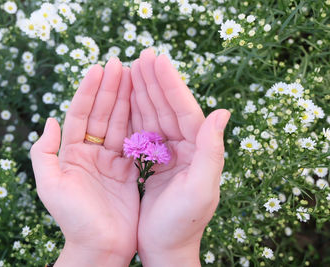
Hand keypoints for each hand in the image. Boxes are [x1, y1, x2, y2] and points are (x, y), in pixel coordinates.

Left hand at [30, 58, 138, 266]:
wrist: (100, 247)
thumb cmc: (73, 219)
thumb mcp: (49, 185)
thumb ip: (44, 152)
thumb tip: (50, 120)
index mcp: (71, 153)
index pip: (80, 114)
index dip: (88, 91)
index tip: (98, 68)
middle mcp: (90, 153)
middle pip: (101, 114)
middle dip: (109, 89)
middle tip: (120, 63)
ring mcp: (111, 161)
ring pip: (119, 124)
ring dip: (125, 100)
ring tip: (133, 76)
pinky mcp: (128, 171)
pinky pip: (134, 141)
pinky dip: (139, 122)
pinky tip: (145, 104)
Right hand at [131, 48, 229, 265]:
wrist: (165, 248)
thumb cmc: (182, 224)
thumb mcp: (201, 188)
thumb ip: (212, 150)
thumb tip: (223, 111)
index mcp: (199, 150)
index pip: (185, 109)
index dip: (170, 84)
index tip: (156, 60)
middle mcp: (187, 147)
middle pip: (169, 108)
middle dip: (155, 82)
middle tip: (142, 56)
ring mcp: (170, 153)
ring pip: (155, 116)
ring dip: (144, 93)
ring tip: (132, 70)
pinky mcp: (155, 161)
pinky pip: (144, 131)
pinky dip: (135, 113)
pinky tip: (126, 100)